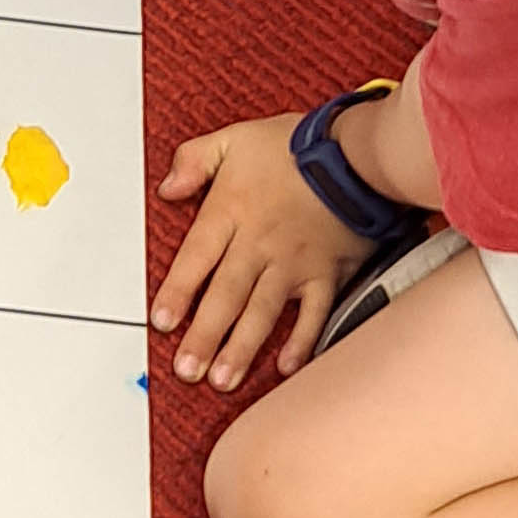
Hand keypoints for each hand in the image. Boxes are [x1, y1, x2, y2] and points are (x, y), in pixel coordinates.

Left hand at [153, 114, 372, 389]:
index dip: (177, 293)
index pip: (194, 260)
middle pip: (225, 296)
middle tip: (187, 369)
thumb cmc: (293, 145)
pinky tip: (287, 366)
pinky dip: (302, 340)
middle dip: (204, 336)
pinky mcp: (328, 272)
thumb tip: (167, 187)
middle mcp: (259, 245)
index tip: (162, 323)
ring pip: (262, 312)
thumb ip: (193, 161)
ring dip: (242, 348)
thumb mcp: (232, 139)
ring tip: (223, 378)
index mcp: (230, 213)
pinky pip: (314, 312)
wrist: (356, 151)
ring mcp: (294, 263)